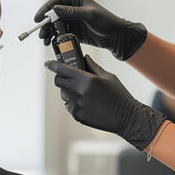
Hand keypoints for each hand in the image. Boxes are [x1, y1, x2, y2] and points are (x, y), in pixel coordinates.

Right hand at [35, 0, 146, 60]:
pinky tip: (52, 43)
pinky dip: (55, 38)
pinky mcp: (74, 32)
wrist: (117, 37)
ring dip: (49, 32)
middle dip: (45, 24)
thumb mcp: (90, 15)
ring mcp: (73, 21)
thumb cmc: (107, 22)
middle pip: (53, 15)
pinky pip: (61, 34)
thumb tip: (55, 9)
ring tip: (45, 41)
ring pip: (55, 25)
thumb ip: (72, 12)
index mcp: (76, 0)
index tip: (38, 19)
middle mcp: (73, 10)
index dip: (45, 9)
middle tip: (41, 34)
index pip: (56, 2)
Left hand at [46, 55, 166, 151]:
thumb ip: (92, 66)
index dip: (53, 65)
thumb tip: (83, 57)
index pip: (62, 69)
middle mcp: (79, 92)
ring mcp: (77, 105)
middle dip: (62, 77)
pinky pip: (68, 105)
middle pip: (59, 81)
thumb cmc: (119, 95)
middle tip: (70, 77)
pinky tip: (87, 102)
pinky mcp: (77, 116)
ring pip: (63, 94)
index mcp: (87, 80)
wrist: (126, 117)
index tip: (48, 63)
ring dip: (68, 90)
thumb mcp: (108, 77)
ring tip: (83, 92)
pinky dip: (73, 102)